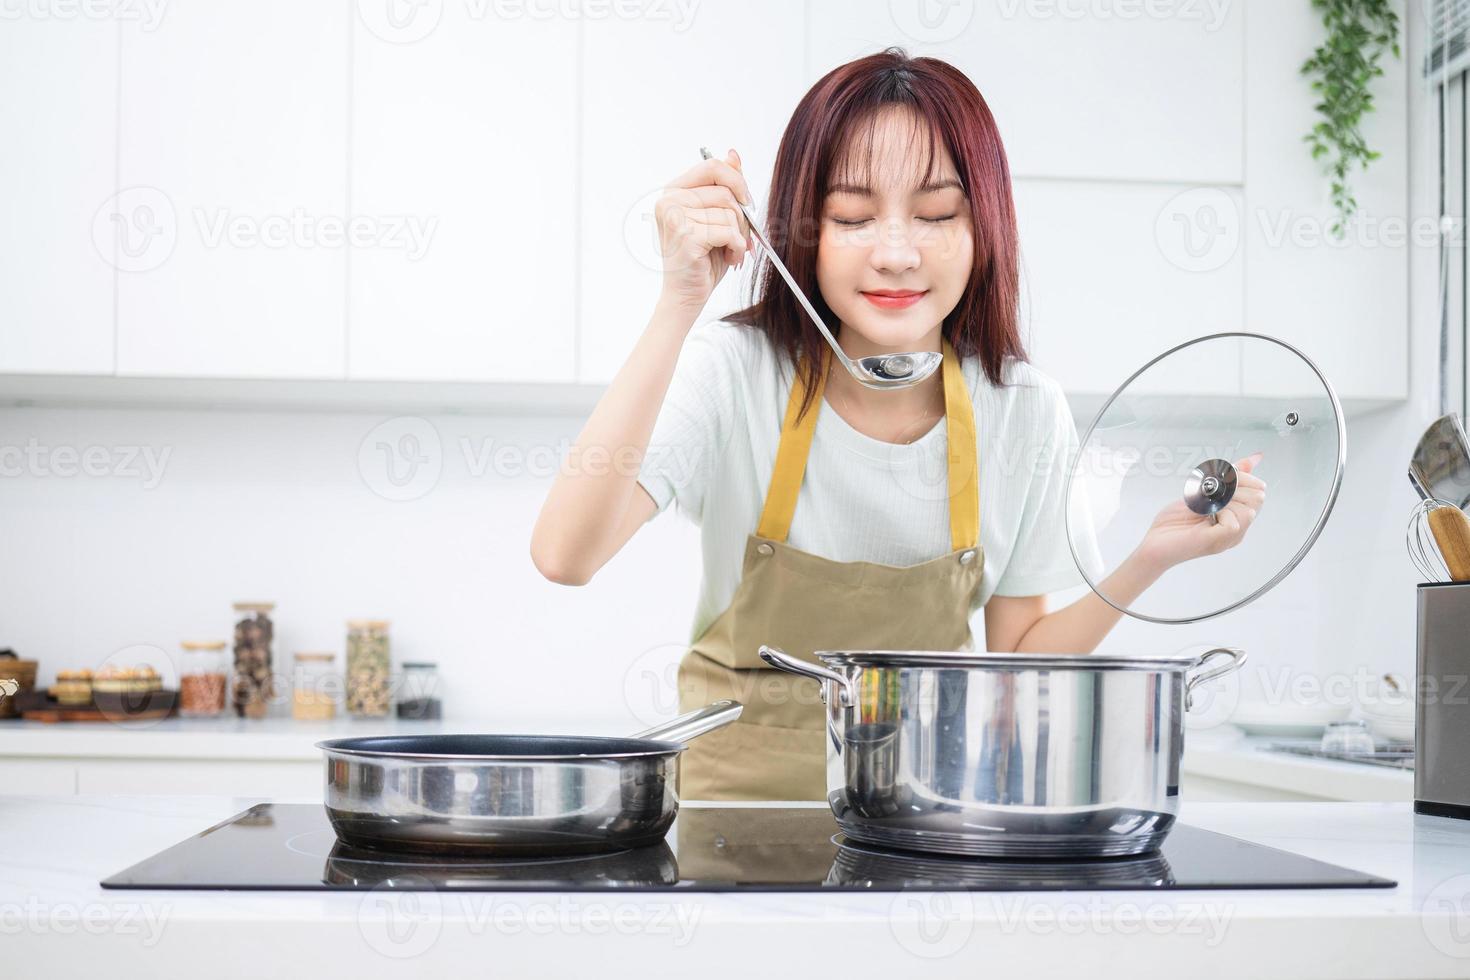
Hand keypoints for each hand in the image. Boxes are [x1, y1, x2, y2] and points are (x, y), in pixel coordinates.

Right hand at [654, 149, 754, 313]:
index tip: (746, 202)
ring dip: (739, 236)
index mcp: (674, 190)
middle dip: (741, 217)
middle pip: (725, 191)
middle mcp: (668, 200)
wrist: (687, 295)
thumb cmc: (703, 259)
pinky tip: (728, 259)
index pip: (712, 166)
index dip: (737, 182)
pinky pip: (728, 232)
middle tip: (738, 237)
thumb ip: (724, 185)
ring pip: (729, 212)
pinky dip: (737, 248)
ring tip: (728, 252)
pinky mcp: (685, 236)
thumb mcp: (718, 216)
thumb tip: (732, 154)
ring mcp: (674, 217)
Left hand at [1133, 452, 1266, 573]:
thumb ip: (1226, 479)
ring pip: (1248, 510)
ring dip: (1224, 500)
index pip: (1258, 492)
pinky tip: (1205, 515)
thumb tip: (1254, 458)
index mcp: (1236, 518)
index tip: (1221, 474)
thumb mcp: (1201, 493)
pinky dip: (1218, 513)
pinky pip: (1234, 524)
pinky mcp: (1217, 542)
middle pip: (1257, 498)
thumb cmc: (1173, 523)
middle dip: (1233, 486)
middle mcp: (1237, 530)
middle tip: (1209, 491)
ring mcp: (1229, 538)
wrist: (1153, 545)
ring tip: (1205, 505)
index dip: (1242, 477)